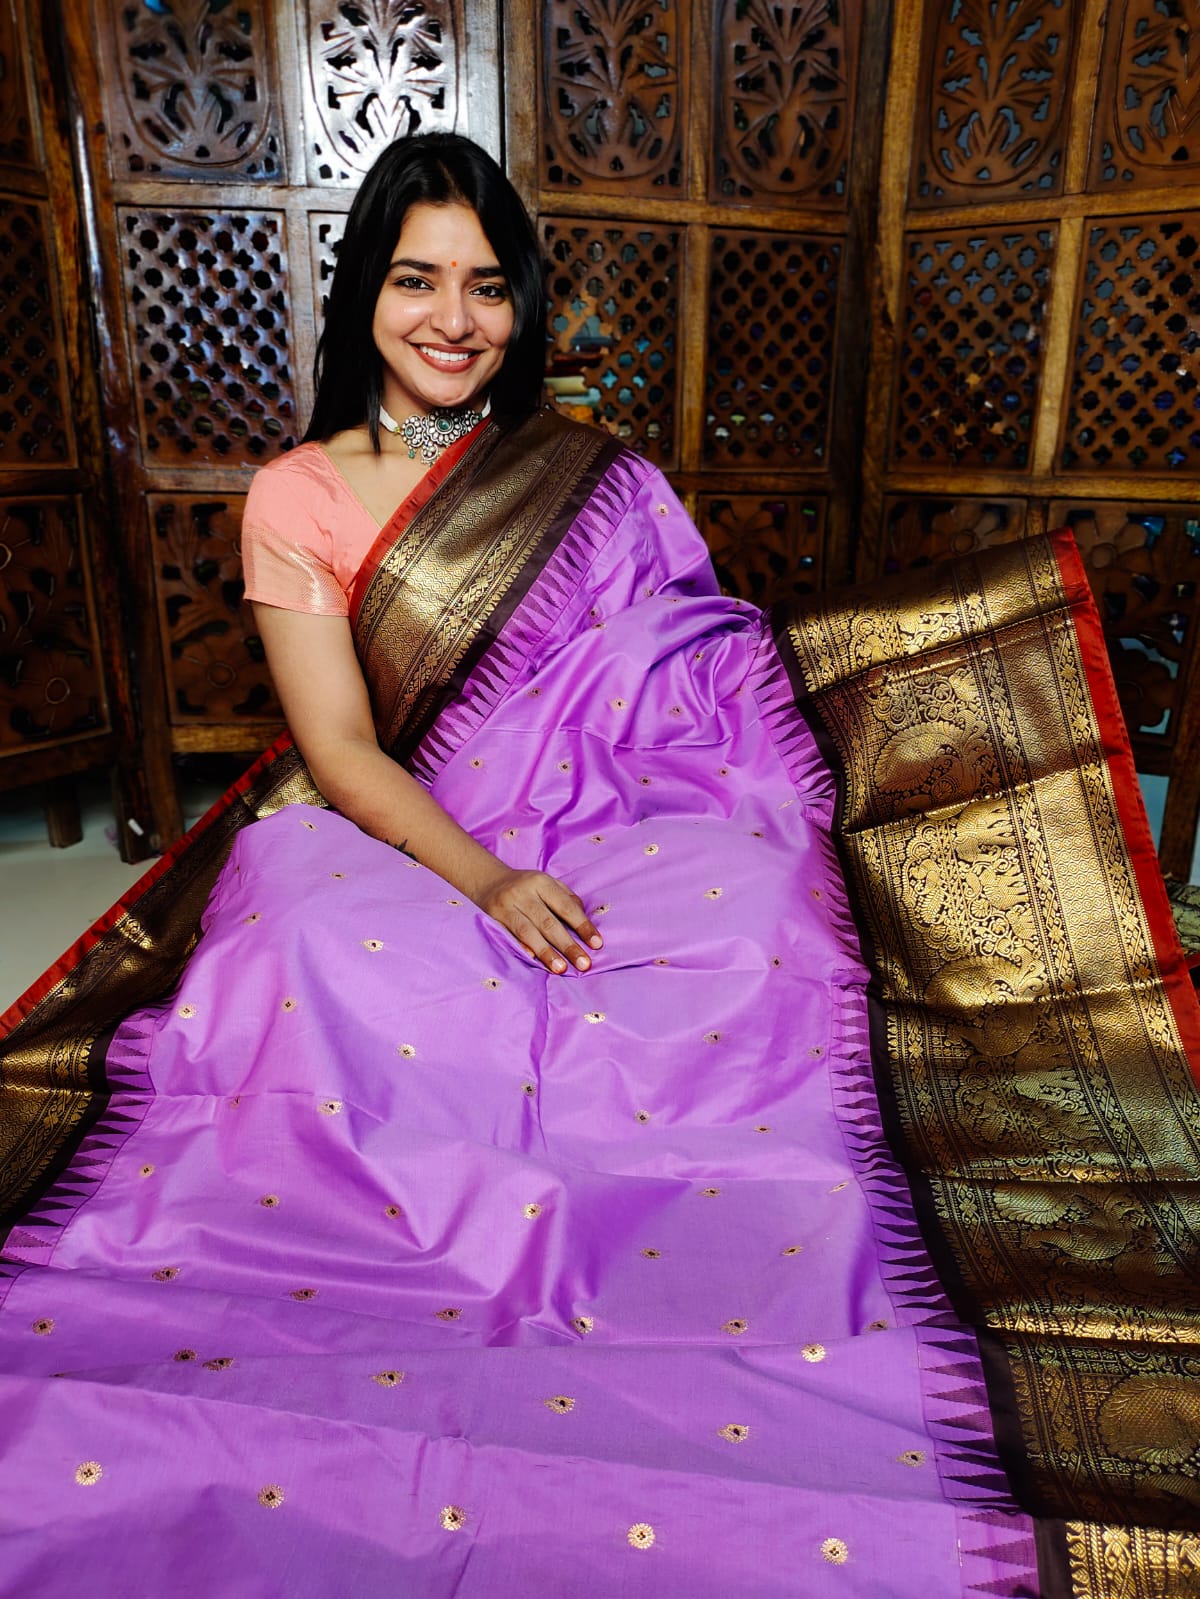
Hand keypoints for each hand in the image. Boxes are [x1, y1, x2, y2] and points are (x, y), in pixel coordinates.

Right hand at [471, 867, 602, 973]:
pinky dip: (521, 948)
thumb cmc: (526, 887)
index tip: (597, 944)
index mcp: (541, 882)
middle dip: (568, 945)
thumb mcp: (547, 884)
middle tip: (583, 964)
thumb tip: (585, 922)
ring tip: (561, 968)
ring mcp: (506, 907)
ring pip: (528, 932)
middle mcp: (523, 894)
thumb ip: (567, 899)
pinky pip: (509, 937)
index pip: (566, 907)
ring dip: (546, 952)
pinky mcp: (493, 920)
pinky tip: (532, 960)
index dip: (582, 926)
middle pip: (548, 922)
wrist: (487, 882)